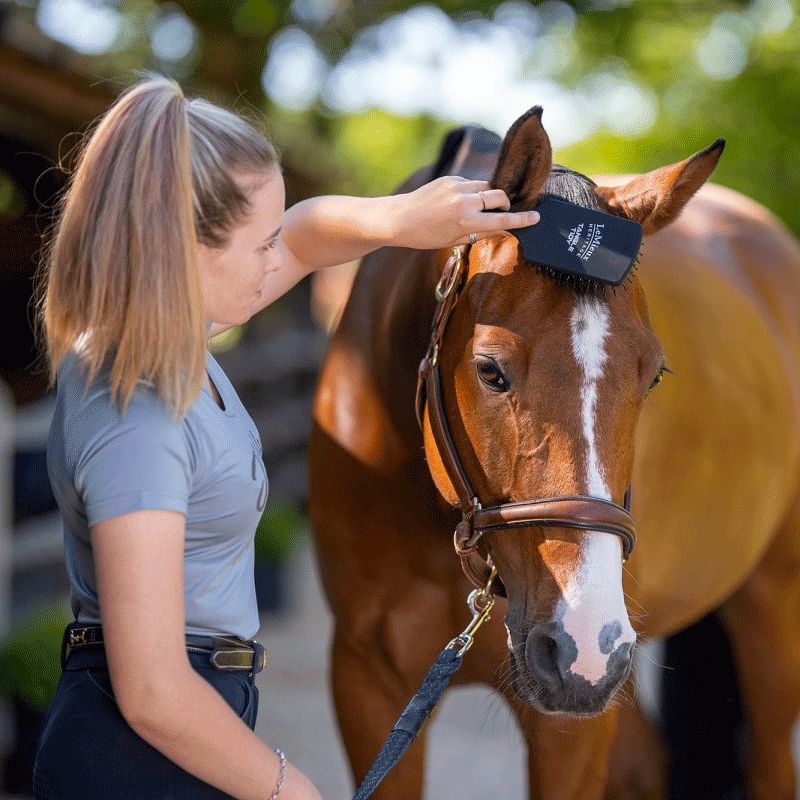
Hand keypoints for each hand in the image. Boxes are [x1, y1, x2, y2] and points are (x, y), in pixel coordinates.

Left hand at [392, 175, 539, 249]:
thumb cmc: (426, 236)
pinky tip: (457, 202)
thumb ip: (480, 232)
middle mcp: (464, 202)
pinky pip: (470, 183)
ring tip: (477, 207)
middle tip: (502, 211)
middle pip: (500, 196)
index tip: (536, 218)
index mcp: (467, 222)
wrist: (399, 218)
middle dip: (505, 203)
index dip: (522, 220)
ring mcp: (457, 187)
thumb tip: (501, 228)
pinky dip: (471, 191)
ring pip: (486, 187)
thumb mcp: (454, 240)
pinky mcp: (450, 178)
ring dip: (488, 196)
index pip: (503, 220)